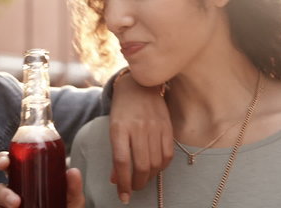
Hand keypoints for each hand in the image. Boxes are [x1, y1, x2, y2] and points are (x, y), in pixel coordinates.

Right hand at [0, 152, 84, 207]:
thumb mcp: (72, 201)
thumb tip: (72, 172)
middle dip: (1, 191)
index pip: (10, 166)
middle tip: (15, 200)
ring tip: (16, 207)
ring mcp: (9, 207)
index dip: (3, 161)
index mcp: (28, 180)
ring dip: (3, 204)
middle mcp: (16, 193)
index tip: (5, 163)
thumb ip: (73, 188)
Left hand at [110, 71, 172, 203]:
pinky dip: (162, 167)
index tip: (123, 196)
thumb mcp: (113, 129)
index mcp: (119, 128)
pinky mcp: (167, 126)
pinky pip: (167, 154)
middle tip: (133, 188)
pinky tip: (156, 169)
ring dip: (149, 177)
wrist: (138, 85)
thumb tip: (116, 180)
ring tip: (143, 180)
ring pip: (155, 162)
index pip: (122, 162)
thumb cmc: (122, 109)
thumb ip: (115, 154)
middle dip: (137, 184)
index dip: (123, 183)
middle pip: (140, 165)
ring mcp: (154, 127)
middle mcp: (137, 128)